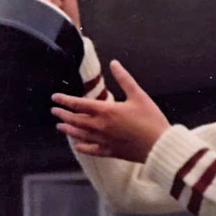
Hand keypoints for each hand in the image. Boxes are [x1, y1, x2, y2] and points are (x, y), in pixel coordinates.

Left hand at [51, 60, 169, 162]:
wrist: (160, 145)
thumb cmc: (151, 119)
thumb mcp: (139, 95)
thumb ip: (124, 79)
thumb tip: (114, 63)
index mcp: (107, 111)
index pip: (79, 104)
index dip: (65, 100)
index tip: (55, 97)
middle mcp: (101, 126)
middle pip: (76, 120)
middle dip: (63, 114)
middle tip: (54, 111)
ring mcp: (104, 141)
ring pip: (80, 135)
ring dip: (68, 129)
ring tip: (60, 126)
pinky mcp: (110, 152)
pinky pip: (91, 150)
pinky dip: (82, 147)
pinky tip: (78, 146)